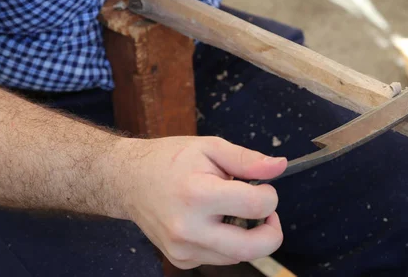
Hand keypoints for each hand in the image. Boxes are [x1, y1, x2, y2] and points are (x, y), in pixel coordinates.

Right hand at [108, 136, 287, 269]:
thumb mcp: (209, 148)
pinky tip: (213, 221)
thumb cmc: (169, 159)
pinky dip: (227, 242)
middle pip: (253, 248)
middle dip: (272, 231)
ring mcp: (182, 249)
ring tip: (230, 209)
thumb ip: (247, 160)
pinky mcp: (180, 260)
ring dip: (247, 235)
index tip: (262, 187)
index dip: (270, 196)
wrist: (128, 181)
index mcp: (198, 194)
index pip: (257, 206)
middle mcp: (188, 228)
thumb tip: (280, 167)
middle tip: (266, 212)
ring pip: (239, 255)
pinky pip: (220, 258)